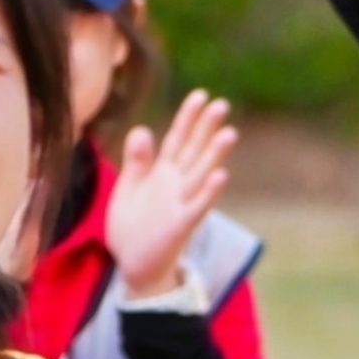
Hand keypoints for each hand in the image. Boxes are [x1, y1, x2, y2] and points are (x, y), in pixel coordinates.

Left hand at [101, 89, 237, 300]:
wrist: (132, 264)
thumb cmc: (132, 225)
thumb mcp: (129, 187)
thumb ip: (137, 161)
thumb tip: (141, 128)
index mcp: (163, 172)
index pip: (178, 139)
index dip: (188, 118)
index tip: (201, 95)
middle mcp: (177, 184)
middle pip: (194, 151)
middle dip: (206, 129)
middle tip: (221, 104)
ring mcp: (181, 203)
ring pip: (201, 174)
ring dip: (215, 155)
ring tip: (229, 133)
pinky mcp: (181, 225)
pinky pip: (197, 206)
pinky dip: (209, 191)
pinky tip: (221, 175)